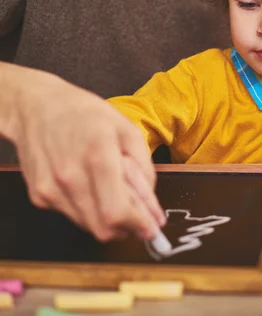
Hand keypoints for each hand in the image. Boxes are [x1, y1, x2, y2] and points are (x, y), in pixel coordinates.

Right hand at [3, 63, 164, 240]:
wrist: (36, 107)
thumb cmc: (83, 113)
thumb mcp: (126, 128)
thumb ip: (144, 166)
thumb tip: (151, 203)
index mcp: (98, 155)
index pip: (117, 212)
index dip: (138, 225)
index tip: (151, 228)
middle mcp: (71, 177)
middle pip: (103, 228)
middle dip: (125, 227)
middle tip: (136, 214)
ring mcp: (51, 189)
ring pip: (88, 226)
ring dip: (106, 218)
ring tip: (110, 190)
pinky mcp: (39, 196)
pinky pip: (71, 215)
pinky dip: (86, 209)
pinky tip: (87, 185)